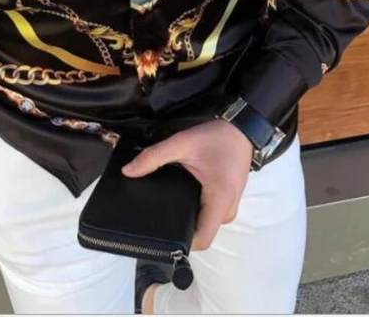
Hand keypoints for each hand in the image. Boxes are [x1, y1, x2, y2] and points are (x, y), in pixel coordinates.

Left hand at [120, 119, 253, 249]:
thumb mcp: (182, 143)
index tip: (159, 230)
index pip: (202, 239)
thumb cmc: (217, 137)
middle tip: (157, 212)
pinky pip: (208, 214)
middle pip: (201, 233)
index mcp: (221, 200)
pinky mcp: (226, 201)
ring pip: (204, 223)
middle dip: (179, 226)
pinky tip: (181, 197)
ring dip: (188, 217)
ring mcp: (229, 207)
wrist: (241, 129)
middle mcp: (228, 210)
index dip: (180, 240)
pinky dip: (195, 208)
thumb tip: (128, 172)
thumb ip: (154, 157)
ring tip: (168, 203)